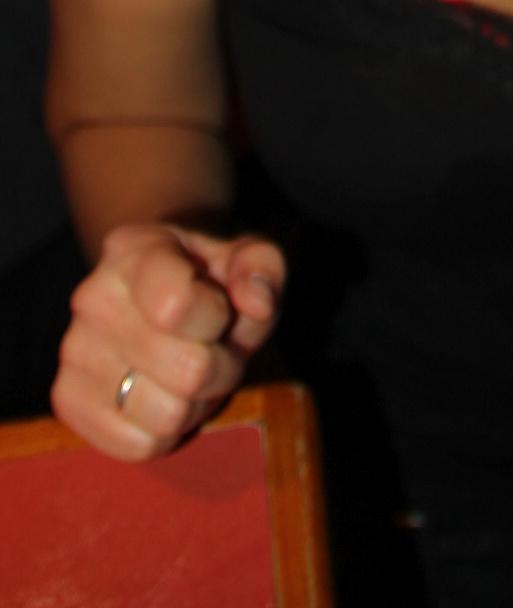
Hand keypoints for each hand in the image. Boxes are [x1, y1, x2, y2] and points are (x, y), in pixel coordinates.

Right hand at [52, 223, 284, 460]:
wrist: (160, 300)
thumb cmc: (210, 282)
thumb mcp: (247, 259)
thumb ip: (262, 267)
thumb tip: (257, 304)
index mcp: (135, 249)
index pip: (177, 305)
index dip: (218, 318)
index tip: (217, 310)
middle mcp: (94, 296)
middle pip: (189, 371)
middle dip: (221, 368)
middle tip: (214, 352)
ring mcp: (75, 350)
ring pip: (168, 415)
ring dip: (196, 404)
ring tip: (189, 375)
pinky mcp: (68, 399)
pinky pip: (139, 445)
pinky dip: (165, 432)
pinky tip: (162, 396)